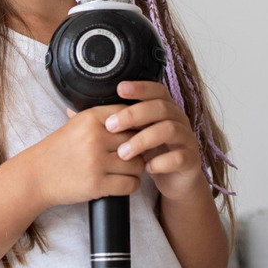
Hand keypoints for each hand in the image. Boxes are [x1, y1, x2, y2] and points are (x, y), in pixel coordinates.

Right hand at [28, 104, 144, 210]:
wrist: (36, 176)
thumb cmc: (57, 151)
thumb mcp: (76, 125)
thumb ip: (102, 119)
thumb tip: (134, 113)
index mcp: (91, 118)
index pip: (130, 115)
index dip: (138, 124)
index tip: (138, 132)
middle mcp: (95, 137)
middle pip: (137, 140)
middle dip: (139, 149)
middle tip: (132, 155)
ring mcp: (97, 162)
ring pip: (138, 164)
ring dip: (136, 169)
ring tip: (126, 170)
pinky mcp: (98, 184)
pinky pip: (131, 184)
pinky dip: (131, 185)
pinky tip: (122, 182)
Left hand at [104, 81, 204, 201]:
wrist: (176, 180)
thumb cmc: (151, 152)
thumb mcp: (133, 134)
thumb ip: (115, 122)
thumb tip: (76, 112)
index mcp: (164, 108)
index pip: (156, 90)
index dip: (140, 87)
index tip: (119, 89)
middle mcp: (178, 119)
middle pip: (161, 107)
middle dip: (134, 114)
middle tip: (111, 126)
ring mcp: (187, 139)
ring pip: (170, 130)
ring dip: (144, 139)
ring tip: (123, 152)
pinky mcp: (191, 160)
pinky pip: (179, 157)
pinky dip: (161, 162)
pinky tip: (146, 167)